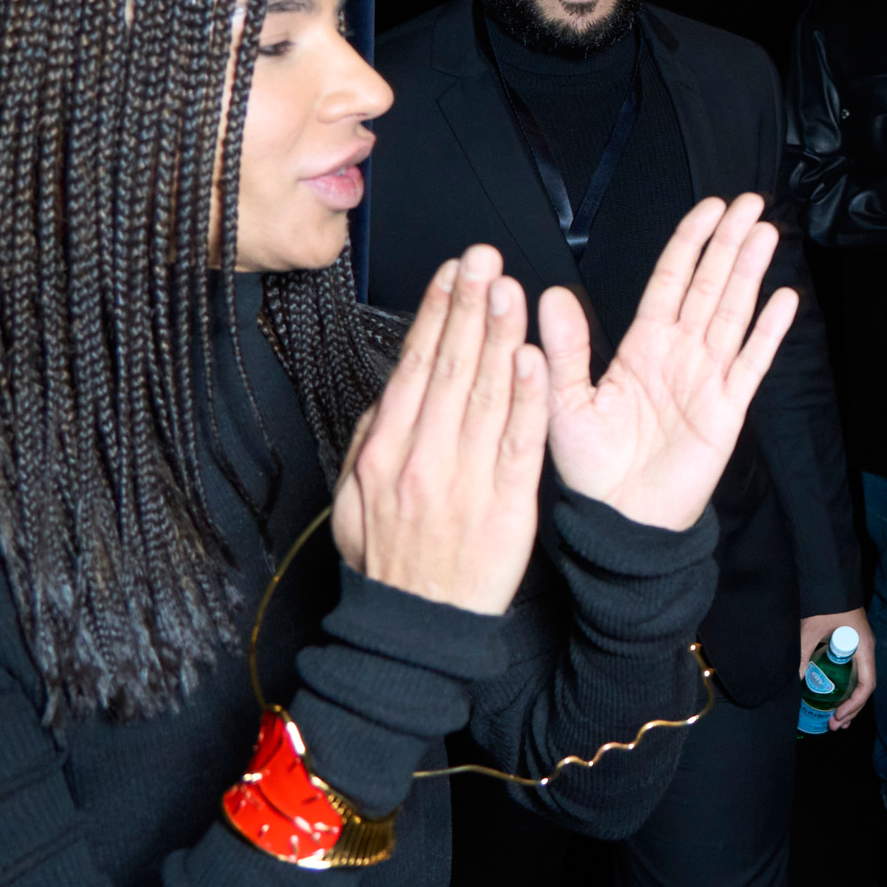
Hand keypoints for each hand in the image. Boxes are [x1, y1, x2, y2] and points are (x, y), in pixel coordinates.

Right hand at [332, 245, 549, 615]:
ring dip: (498, 334)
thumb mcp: (354, 499)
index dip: (435, 314)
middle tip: (483, 257)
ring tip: (507, 287)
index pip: (414, 367)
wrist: (418, 630)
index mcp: (385, 452)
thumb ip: (373, 439)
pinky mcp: (506, 503)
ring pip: (485, 394)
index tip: (451, 272)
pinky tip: (532, 357)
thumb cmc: (389, 562)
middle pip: (449, 368)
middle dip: (467, 305)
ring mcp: (465, 479)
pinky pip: (518, 441)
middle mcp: (423, 458)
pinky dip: (526, 397)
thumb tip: (391, 390)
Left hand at [542, 194, 799, 530]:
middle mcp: (679, 354)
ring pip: (734, 313)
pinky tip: (784, 300)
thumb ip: (565, 348)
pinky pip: (752, 363)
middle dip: (729, 243)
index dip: (690, 242)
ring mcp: (708, 379)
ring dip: (751, 273)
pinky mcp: (728, 410)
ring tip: (766, 233)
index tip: (708, 209)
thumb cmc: (590, 469)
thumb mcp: (563, 403)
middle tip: (749, 203)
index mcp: (641, 347)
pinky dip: (770, 332)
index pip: (670, 280)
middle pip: (710, 285)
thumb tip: (551, 295)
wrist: (620, 522)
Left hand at [799, 609, 876, 728]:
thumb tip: (796, 681)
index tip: (838, 716)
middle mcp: (865, 650)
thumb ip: (804, 654)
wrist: (831, 579)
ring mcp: (860, 648)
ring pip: (859, 681)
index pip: (867, 684)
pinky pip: (852, 672)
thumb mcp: (811, 629)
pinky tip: (834, 697)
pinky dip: (845, 688)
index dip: (854, 704)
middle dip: (851, 709)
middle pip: (865, 687)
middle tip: (834, 726)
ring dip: (849, 701)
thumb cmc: (827, 602)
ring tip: (836, 721)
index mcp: (863, 648)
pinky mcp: (851, 644)